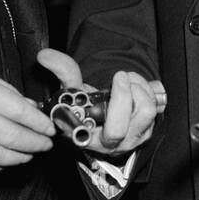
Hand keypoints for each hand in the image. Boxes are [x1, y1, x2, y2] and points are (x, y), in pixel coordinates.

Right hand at [0, 51, 54, 175]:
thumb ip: (3, 89)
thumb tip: (28, 106)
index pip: (20, 112)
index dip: (40, 123)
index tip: (49, 128)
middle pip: (13, 137)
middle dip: (36, 144)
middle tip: (45, 144)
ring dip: (19, 158)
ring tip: (29, 156)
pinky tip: (2, 164)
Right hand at [36, 48, 163, 155]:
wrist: (100, 117)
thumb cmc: (84, 107)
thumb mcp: (71, 90)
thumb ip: (61, 72)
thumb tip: (44, 55)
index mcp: (92, 138)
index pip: (110, 134)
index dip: (116, 108)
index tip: (111, 84)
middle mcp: (114, 143)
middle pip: (129, 124)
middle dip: (125, 94)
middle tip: (119, 76)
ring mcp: (133, 137)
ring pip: (145, 113)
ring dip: (138, 89)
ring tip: (126, 80)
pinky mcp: (147, 129)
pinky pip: (153, 107)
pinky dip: (145, 89)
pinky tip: (133, 85)